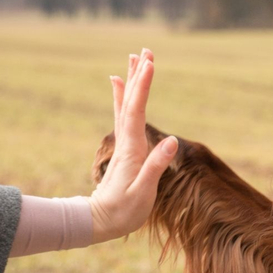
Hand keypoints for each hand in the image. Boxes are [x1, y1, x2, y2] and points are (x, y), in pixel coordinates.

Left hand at [88, 49, 177, 243]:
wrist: (100, 221)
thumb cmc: (123, 211)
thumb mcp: (143, 193)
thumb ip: (156, 167)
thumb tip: (172, 140)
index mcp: (133, 148)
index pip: (137, 111)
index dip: (143, 87)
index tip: (149, 64)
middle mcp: (126, 140)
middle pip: (130, 101)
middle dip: (138, 75)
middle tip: (145, 50)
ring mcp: (124, 142)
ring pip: (126, 104)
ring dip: (131, 81)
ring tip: (135, 59)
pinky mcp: (125, 147)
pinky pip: (123, 114)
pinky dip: (122, 96)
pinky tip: (118, 84)